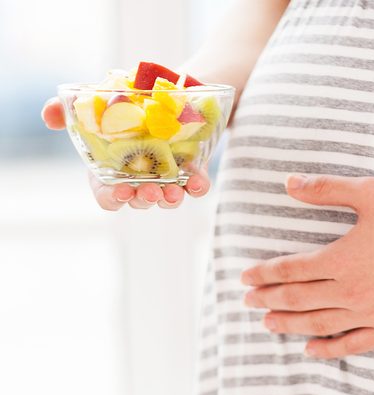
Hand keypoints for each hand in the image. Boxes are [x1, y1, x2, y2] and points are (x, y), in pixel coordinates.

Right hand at [42, 97, 210, 210]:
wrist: (165, 88)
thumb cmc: (124, 103)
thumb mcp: (96, 103)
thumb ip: (69, 111)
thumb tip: (49, 116)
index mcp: (112, 170)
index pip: (108, 198)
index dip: (112, 199)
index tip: (119, 192)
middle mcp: (139, 179)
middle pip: (139, 201)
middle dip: (144, 199)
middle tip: (150, 191)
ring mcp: (167, 178)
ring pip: (168, 199)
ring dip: (170, 199)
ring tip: (173, 191)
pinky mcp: (191, 171)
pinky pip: (196, 186)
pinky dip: (198, 186)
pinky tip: (198, 182)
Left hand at [241, 175, 373, 358]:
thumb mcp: (370, 193)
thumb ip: (326, 189)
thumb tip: (287, 183)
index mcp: (341, 259)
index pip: (290, 271)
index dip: (264, 274)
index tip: (246, 277)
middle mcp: (351, 292)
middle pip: (298, 300)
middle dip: (268, 300)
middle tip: (248, 302)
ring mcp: (371, 314)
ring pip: (319, 325)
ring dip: (289, 325)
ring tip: (268, 325)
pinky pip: (352, 344)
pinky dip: (328, 349)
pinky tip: (309, 349)